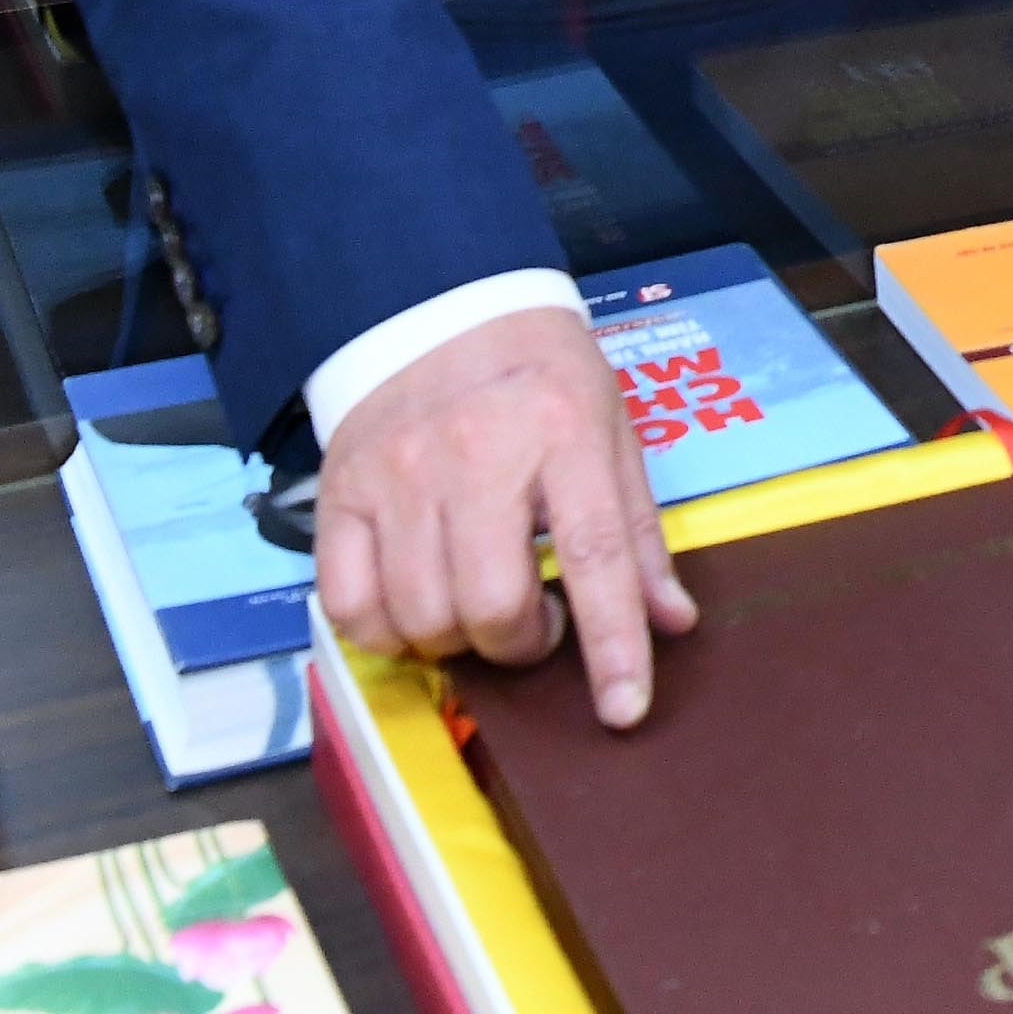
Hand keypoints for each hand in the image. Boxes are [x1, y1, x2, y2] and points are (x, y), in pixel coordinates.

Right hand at [307, 304, 693, 723]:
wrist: (438, 304)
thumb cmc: (540, 375)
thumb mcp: (610, 429)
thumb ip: (638, 532)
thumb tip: (672, 623)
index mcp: (563, 432)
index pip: (595, 554)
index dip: (613, 644)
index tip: (624, 710)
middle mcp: (475, 454)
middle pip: (492, 605)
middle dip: (522, 644)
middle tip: (537, 621)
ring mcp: (398, 476)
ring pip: (420, 617)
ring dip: (457, 641)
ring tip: (480, 604)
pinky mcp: (341, 494)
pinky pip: (350, 606)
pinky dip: (384, 631)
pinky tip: (415, 606)